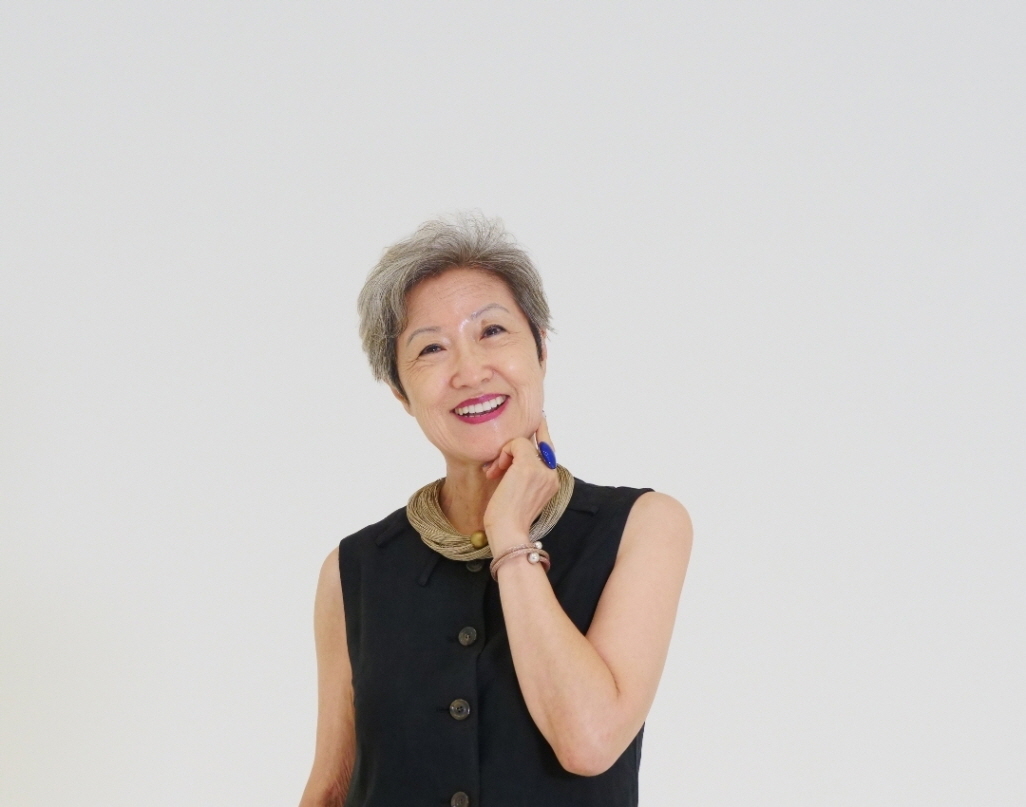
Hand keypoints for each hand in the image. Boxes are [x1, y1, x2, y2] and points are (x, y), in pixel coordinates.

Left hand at [481, 415, 559, 552]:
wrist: (508, 532)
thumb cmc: (508, 518)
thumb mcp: (520, 492)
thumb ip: (523, 472)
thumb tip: (513, 451)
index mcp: (552, 480)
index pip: (549, 448)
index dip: (543, 432)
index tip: (541, 418)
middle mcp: (551, 473)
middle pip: (537, 441)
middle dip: (516, 443)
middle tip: (509, 443)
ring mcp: (542, 469)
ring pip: (522, 442)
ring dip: (504, 454)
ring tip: (495, 472)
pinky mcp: (529, 466)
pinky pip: (515, 444)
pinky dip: (502, 454)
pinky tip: (496, 471)